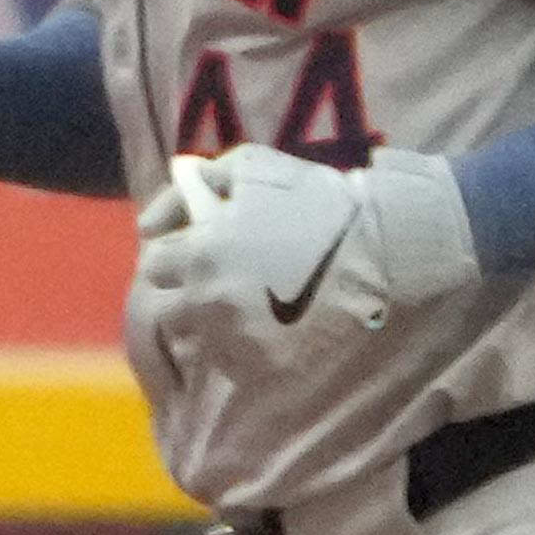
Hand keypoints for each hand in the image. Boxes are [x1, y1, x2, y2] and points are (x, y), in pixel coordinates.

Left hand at [131, 146, 472, 372]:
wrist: (382, 249)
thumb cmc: (315, 199)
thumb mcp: (252, 166)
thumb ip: (194, 183)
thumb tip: (151, 222)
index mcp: (202, 254)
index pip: (154, 266)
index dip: (176, 256)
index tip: (199, 253)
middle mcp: (210, 303)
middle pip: (168, 311)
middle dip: (188, 295)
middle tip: (225, 282)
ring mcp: (238, 341)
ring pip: (201, 339)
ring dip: (213, 324)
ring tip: (251, 306)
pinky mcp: (265, 368)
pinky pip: (235, 362)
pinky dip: (245, 348)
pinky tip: (273, 326)